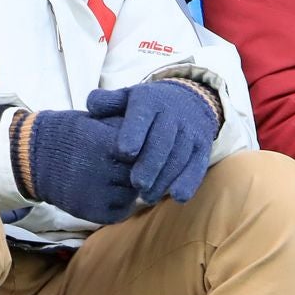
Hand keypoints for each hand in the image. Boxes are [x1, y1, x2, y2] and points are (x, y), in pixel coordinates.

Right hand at [22, 110, 137, 225]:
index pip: (143, 150)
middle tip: (130, 164)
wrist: (32, 157)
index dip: (143, 149)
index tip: (139, 148)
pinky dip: (119, 204)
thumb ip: (123, 128)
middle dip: (139, 169)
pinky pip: (120, 211)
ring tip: (116, 177)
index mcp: (106, 144)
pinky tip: (109, 191)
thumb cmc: (67, 133)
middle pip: (140, 173)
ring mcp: (99, 194)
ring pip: (132, 194)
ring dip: (129, 187)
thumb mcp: (95, 120)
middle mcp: (105, 171)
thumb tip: (155, 132)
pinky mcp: (94, 213)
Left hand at [87, 80, 220, 204]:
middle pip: (162, 142)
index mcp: (149, 101)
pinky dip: (189, 181)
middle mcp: (172, 115)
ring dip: (165, 179)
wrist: (190, 100)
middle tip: (136, 184)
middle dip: (150, 165)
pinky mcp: (203, 147)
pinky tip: (178, 197)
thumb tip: (91, 105)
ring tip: (147, 197)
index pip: (142, 116)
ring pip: (179, 157)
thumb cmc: (147, 105)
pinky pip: (198, 165)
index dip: (133, 134)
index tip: (124, 152)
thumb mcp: (127, 97)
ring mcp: (190, 131)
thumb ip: (107, 102)